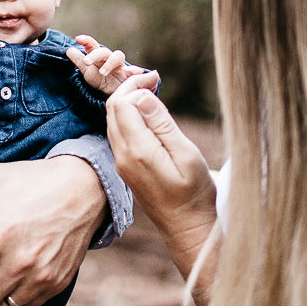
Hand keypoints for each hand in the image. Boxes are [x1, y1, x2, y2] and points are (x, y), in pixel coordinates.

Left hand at [67, 34, 158, 96]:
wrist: (116, 93)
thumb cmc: (102, 80)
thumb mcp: (88, 73)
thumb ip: (79, 62)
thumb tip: (69, 50)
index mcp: (98, 57)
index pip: (92, 46)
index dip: (86, 40)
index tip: (78, 38)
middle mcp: (110, 59)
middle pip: (104, 51)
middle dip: (95, 55)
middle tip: (87, 62)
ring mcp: (121, 66)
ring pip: (118, 56)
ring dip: (110, 62)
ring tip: (102, 72)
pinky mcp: (130, 75)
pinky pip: (134, 71)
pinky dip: (135, 70)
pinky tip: (135, 72)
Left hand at [105, 74, 219, 305]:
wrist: (187, 227)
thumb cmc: (194, 193)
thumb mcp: (185, 154)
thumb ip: (161, 124)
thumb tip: (141, 96)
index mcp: (137, 151)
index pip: (121, 104)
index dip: (135, 86)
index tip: (155, 78)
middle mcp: (122, 156)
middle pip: (112, 110)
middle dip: (128, 90)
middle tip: (153, 80)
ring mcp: (121, 163)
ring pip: (113, 121)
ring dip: (128, 103)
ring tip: (151, 92)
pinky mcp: (126, 167)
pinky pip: (119, 134)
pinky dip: (129, 117)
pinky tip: (148, 114)